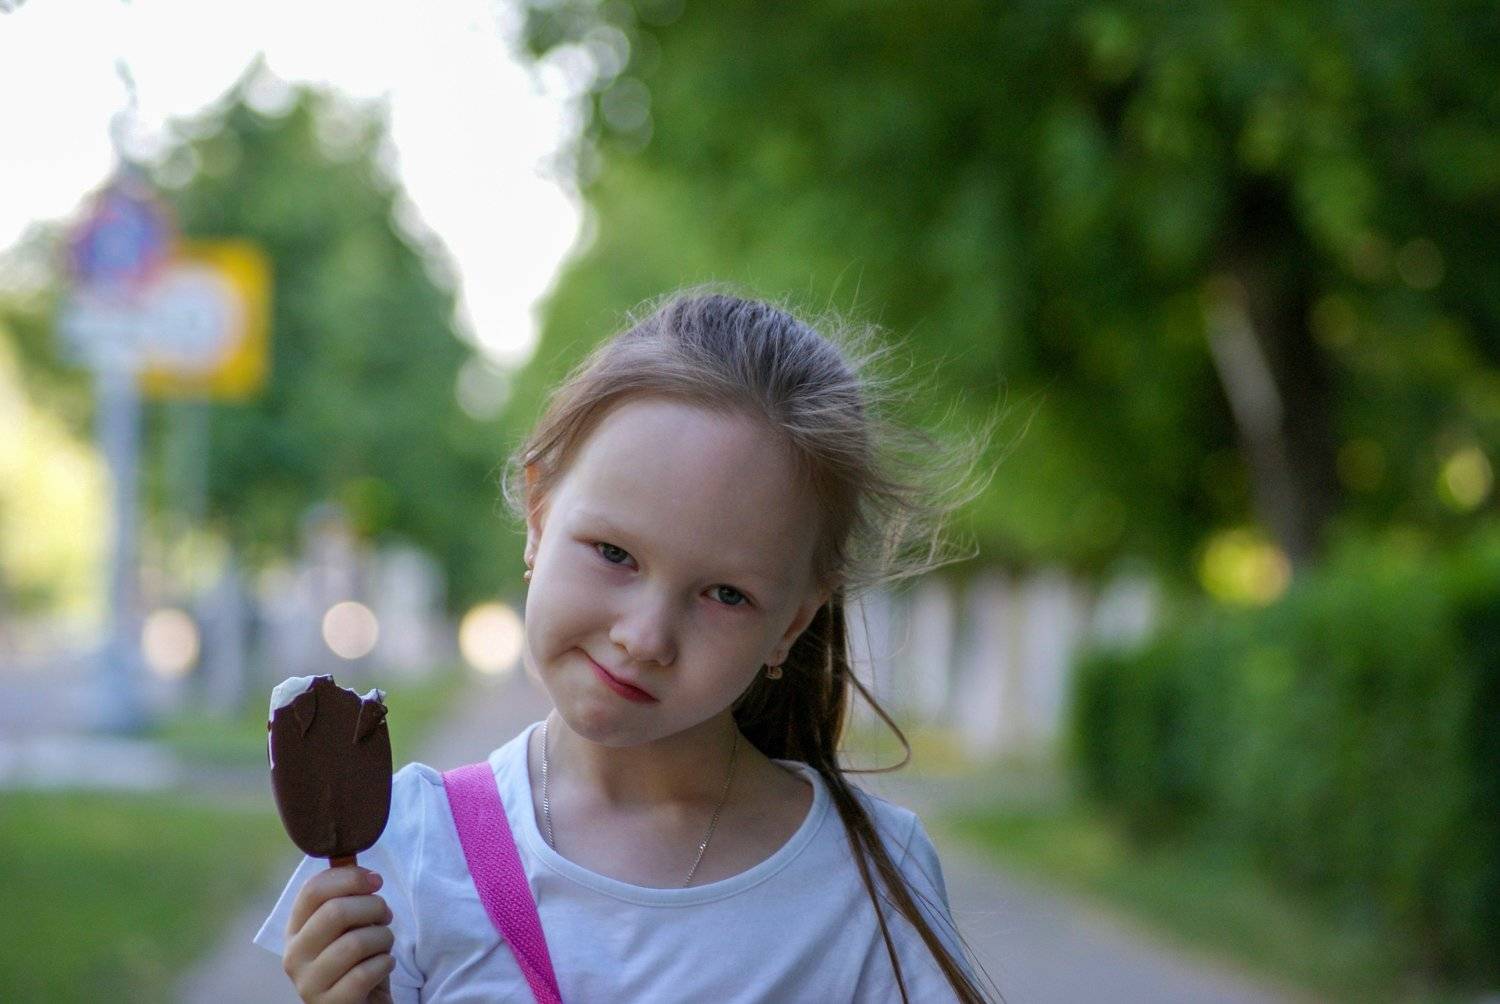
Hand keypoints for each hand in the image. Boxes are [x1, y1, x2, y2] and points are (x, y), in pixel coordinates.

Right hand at [282, 865, 395, 1003]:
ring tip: (384, 946)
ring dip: (383, 939)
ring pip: (355, 943)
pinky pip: (366, 972)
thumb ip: (348, 897)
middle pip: (335, 912)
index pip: (312, 890)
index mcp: (295, 930)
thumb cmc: (359, 961)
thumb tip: (358, 867)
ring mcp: (308, 984)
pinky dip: (385, 964)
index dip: (349, 877)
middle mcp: (293, 956)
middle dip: (373, 907)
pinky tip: (383, 967)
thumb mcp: (350, 925)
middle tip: (386, 916)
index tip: (376, 881)